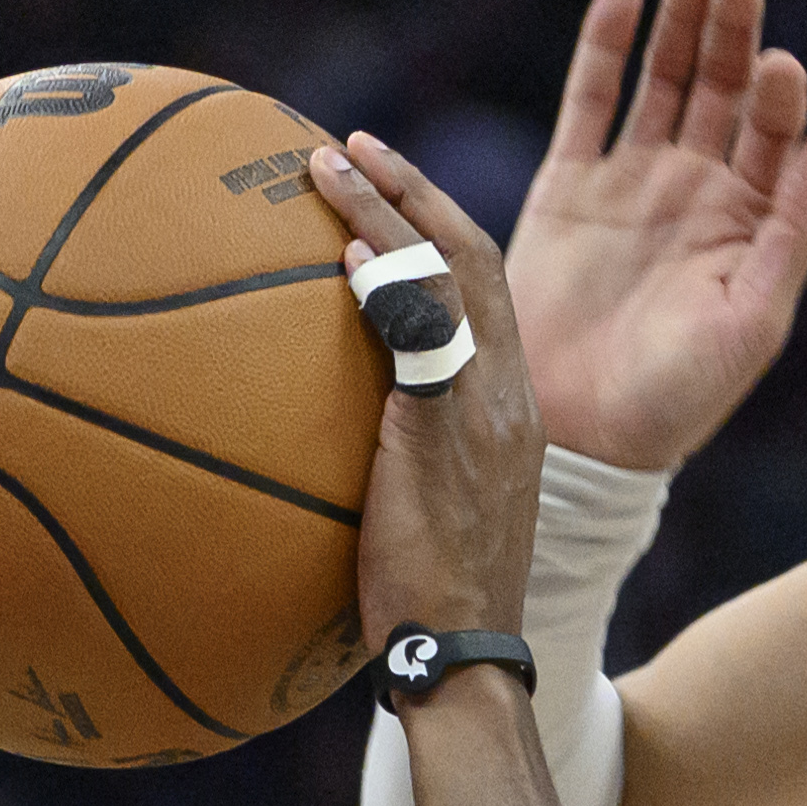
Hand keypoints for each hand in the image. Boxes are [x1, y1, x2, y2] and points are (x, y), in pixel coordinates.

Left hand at [309, 131, 543, 656]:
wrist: (461, 660)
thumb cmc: (420, 606)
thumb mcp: (409, 513)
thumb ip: (384, 459)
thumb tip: (297, 437)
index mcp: (508, 409)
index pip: (484, 289)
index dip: (435, 225)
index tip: (378, 183)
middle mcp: (509, 396)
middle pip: (476, 258)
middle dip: (415, 189)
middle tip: (348, 146)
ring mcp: (486, 412)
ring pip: (454, 277)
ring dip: (391, 209)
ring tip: (327, 164)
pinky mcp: (452, 434)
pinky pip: (425, 337)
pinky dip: (388, 282)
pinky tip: (342, 252)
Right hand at [505, 0, 806, 468]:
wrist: (581, 436)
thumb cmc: (678, 396)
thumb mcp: (753, 320)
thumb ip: (791, 233)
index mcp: (749, 224)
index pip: (773, 136)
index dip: (778, 95)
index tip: (780, 64)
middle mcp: (696, 192)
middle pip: (722, 91)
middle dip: (733, 35)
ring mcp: (632, 183)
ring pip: (662, 81)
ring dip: (680, 25)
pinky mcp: (570, 186)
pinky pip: (588, 100)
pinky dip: (605, 44)